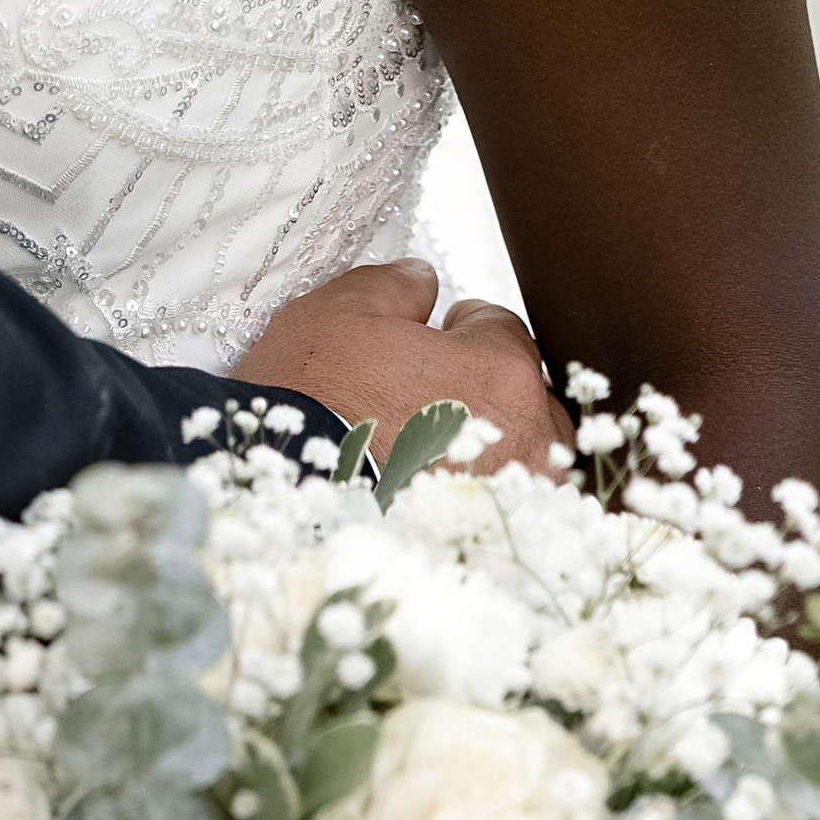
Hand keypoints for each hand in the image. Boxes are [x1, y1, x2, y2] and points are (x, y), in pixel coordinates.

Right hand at [231, 258, 563, 477]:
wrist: (290, 499)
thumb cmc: (313, 404)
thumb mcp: (338, 313)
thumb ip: (395, 283)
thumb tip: (423, 281)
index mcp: (501, 369)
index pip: (501, 328)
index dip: (458, 329)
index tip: (428, 342)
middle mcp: (528, 436)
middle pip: (524, 393)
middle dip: (482, 388)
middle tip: (423, 396)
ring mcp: (520, 497)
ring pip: (523, 453)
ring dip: (488, 445)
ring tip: (427, 452)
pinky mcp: (497, 539)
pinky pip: (508, 506)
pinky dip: (479, 496)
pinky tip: (431, 491)